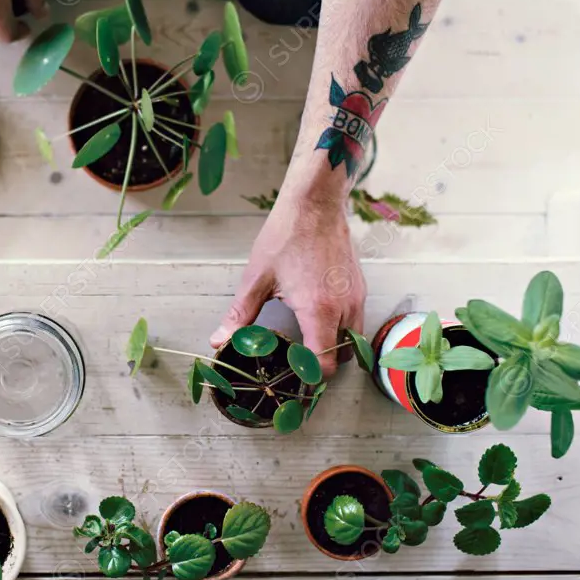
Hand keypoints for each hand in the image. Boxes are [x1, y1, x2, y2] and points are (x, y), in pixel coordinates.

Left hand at [210, 194, 366, 377]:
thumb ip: (239, 315)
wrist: (315, 203)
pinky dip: (342, 327)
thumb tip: (219, 341)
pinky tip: (319, 316)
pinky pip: (357, 320)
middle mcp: (344, 308)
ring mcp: (356, 297)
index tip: (293, 375)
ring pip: (353, 340)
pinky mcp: (360, 287)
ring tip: (308, 340)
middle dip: (323, 364)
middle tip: (298, 361)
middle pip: (343, 357)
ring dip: (334, 346)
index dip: (310, 376)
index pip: (325, 364)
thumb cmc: (286, 236)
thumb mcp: (257, 279)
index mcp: (318, 310)